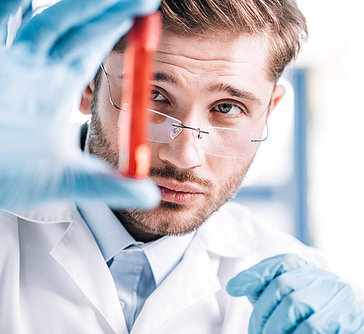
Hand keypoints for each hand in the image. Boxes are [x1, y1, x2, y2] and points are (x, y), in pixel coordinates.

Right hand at [0, 0, 160, 209]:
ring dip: (80, 6)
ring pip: (48, 20)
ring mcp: (9, 62)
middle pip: (77, 27)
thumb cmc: (7, 176)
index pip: (92, 48)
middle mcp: (34, 68)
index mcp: (54, 87)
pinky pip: (2, 21)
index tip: (147, 14)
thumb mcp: (65, 179)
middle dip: (109, 8)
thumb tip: (151, 196)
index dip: (117, 28)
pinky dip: (16, 6)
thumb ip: (106, 185)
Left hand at [226, 254, 363, 333]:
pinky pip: (310, 326)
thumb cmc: (314, 324)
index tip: (234, 287)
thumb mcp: (290, 304)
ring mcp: (338, 298)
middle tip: (257, 332)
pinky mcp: (348, 320)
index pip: (283, 262)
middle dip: (262, 313)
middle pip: (282, 284)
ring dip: (275, 328)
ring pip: (293, 305)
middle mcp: (326, 281)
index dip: (256, 273)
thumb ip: (267, 292)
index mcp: (311, 274)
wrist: (347, 333)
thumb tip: (236, 285)